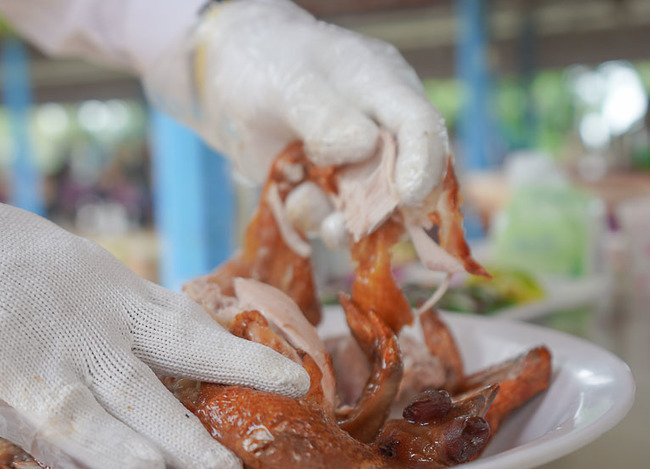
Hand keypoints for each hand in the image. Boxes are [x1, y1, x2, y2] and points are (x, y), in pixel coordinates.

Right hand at [0, 158, 308, 468]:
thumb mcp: (63, 266)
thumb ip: (106, 304)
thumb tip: (148, 331)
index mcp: (113, 283)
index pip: (185, 317)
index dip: (236, 348)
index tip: (283, 372)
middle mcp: (102, 310)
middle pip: (182, 351)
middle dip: (235, 386)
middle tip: (279, 423)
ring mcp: (63, 338)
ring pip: (137, 396)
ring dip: (182, 441)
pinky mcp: (15, 367)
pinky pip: (71, 416)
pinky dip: (107, 447)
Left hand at [144, 0, 447, 205]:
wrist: (227, 78)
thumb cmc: (267, 64)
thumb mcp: (291, 81)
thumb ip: (326, 114)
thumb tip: (365, 146)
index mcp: (387, 91)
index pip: (422, 129)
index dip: (422, 166)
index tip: (406, 198)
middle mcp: (381, 133)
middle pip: (404, 182)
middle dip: (381, 208)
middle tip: (348, 220)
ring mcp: (354, 167)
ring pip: (368, 211)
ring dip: (346, 223)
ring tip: (318, 216)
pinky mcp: (325, 192)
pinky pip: (327, 219)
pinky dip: (310, 217)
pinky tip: (289, 196)